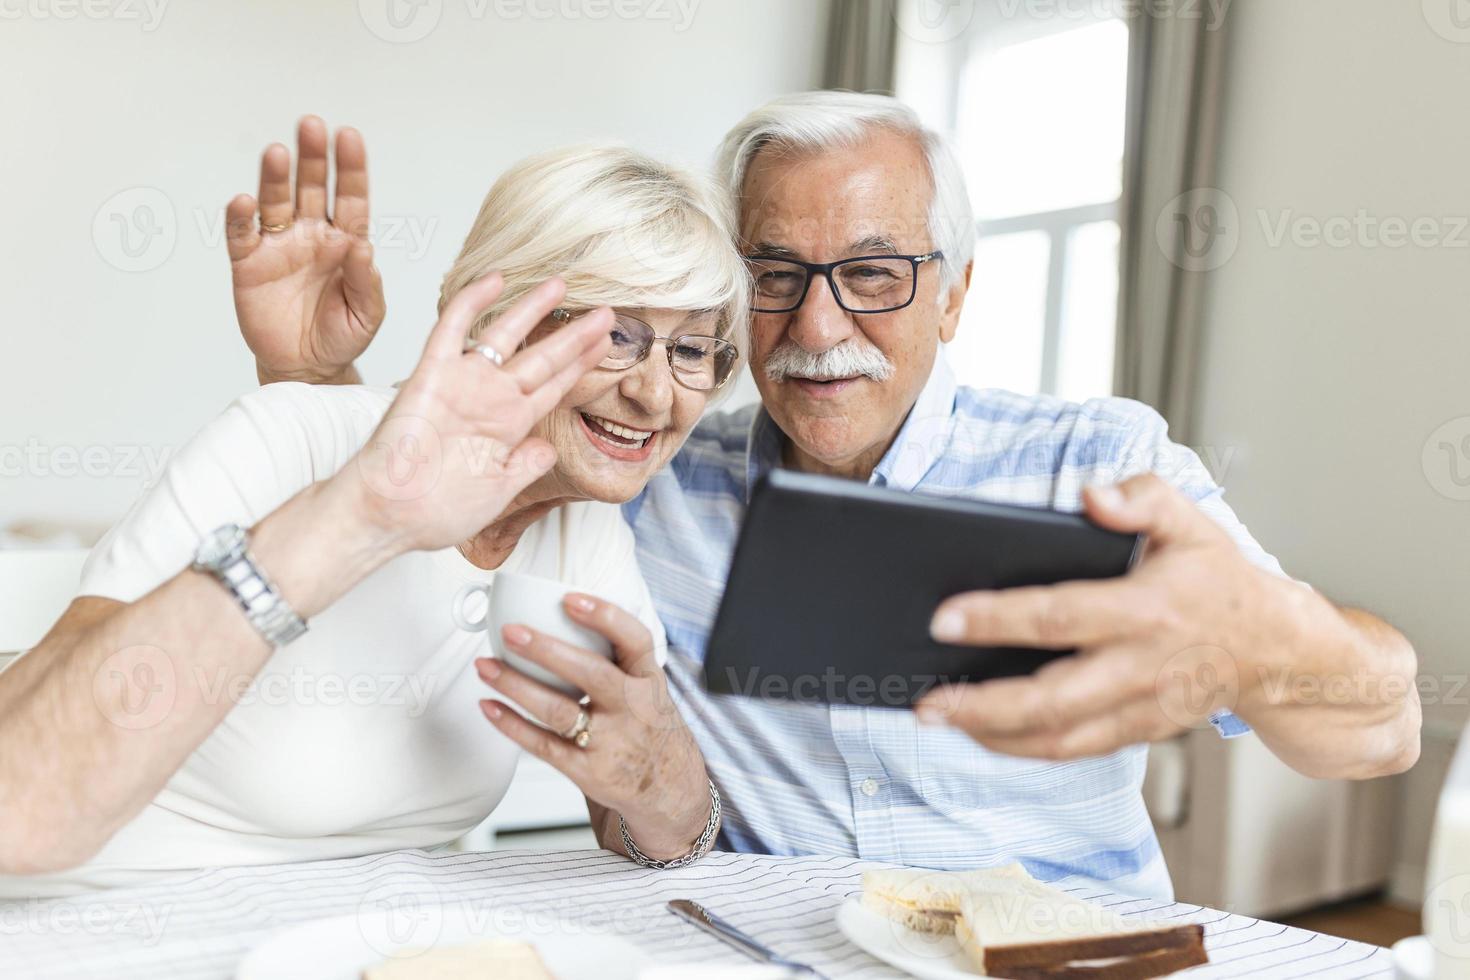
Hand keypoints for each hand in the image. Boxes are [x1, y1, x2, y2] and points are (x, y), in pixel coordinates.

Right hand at [225, 116, 385, 384]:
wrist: (306, 367)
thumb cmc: (341, 337)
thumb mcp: (366, 315)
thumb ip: (366, 282)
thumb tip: (361, 247)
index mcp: (345, 241)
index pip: (350, 197)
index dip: (349, 167)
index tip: (349, 137)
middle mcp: (311, 235)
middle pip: (311, 187)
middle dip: (312, 157)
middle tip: (312, 126)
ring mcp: (279, 245)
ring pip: (275, 201)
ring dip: (275, 177)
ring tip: (278, 152)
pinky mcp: (248, 263)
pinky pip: (242, 234)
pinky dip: (240, 217)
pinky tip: (244, 202)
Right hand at [337, 273, 612, 554]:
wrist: (389, 514)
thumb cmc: (434, 511)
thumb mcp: (498, 492)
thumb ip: (525, 466)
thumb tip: (549, 450)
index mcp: (508, 427)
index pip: (552, 387)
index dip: (579, 365)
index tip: (605, 346)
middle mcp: (490, 400)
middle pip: (541, 359)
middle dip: (573, 336)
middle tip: (605, 314)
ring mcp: (463, 384)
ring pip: (504, 335)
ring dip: (532, 309)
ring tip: (560, 284)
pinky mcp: (431, 375)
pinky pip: (452, 329)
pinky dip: (472, 302)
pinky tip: (495, 280)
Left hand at [476, 594, 712, 858]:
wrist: (667, 785)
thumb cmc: (647, 724)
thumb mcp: (648, 686)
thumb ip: (616, 658)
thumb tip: (560, 616)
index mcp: (648, 679)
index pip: (635, 639)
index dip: (604, 616)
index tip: (569, 599)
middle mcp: (633, 708)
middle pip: (591, 673)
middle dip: (546, 650)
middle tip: (511, 632)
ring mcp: (611, 742)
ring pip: (559, 711)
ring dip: (516, 686)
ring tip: (486, 667)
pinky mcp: (588, 771)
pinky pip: (544, 745)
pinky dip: (512, 725)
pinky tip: (490, 707)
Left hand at [912, 474, 1287, 759]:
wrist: (1279, 649)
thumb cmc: (1220, 580)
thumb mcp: (1192, 522)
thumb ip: (1141, 498)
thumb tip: (1090, 495)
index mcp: (1146, 610)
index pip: (1058, 616)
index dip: (997, 619)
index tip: (944, 619)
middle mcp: (1139, 666)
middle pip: (1051, 698)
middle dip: (983, 704)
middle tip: (927, 700)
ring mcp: (1139, 708)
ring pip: (1059, 738)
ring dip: (993, 736)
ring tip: (939, 718)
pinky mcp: (1138, 732)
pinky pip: (1074, 749)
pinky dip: (1023, 748)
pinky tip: (982, 733)